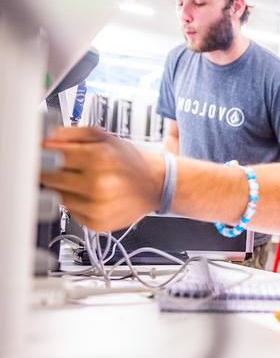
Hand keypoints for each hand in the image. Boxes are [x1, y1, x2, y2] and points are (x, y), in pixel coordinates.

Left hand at [40, 127, 163, 230]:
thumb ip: (72, 134)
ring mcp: (96, 207)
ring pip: (56, 196)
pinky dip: (75, 203)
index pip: (51, 156)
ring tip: (82, 181)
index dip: (45, 153)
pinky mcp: (96, 223)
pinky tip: (90, 195)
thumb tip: (44, 139)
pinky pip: (69, 211)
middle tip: (64, 167)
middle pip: (49, 177)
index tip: (44, 153)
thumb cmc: (130, 162)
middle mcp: (98, 185)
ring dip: (63, 188)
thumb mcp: (104, 138)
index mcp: (99, 159)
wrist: (157, 186)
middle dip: (52, 170)